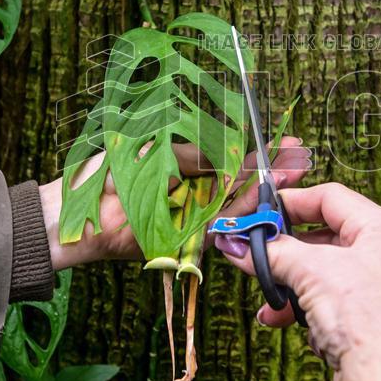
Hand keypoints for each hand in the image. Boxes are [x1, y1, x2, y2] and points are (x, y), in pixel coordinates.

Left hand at [38, 137, 311, 268]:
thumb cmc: (109, 173)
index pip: (229, 159)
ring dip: (264, 188)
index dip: (257, 151)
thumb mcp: (158, 149)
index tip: (284, 140)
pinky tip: (262, 193)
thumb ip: (197, 153)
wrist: (78, 212)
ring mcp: (191, 218)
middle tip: (301, 156)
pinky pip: (219, 225)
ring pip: (236, 204)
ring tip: (292, 170)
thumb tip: (233, 151)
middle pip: (240, 182)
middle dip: (271, 169)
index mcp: (185, 168)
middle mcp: (192, 194)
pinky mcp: (185, 240)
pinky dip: (240, 210)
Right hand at [214, 183, 380, 380]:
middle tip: (256, 259)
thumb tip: (241, 246)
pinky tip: (300, 330)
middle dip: (287, 255)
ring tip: (272, 308)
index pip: (329, 197)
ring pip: (328, 278)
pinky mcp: (379, 325)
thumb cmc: (371, 319)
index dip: (289, 203)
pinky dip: (312, 316)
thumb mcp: (312, 272)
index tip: (258, 215)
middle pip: (326, 239)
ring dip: (294, 290)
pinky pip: (337, 308)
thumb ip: (274, 253)